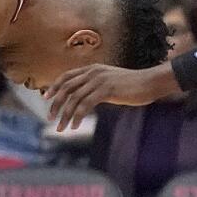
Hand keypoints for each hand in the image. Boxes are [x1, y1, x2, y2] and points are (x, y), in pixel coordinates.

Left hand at [45, 63, 178, 131]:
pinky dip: (77, 117)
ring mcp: (99, 80)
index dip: (54, 87)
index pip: (66, 76)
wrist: (150, 82)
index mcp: (91, 69)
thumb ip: (94, 86)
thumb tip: (81, 99)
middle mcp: (92, 72)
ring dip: (65, 115)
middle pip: (66, 88)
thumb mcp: (108, 82)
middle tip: (50, 118)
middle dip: (55, 104)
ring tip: (61, 128)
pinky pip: (85, 105)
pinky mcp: (106, 90)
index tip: (46, 98)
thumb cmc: (131, 85)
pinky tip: (74, 126)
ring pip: (74, 99)